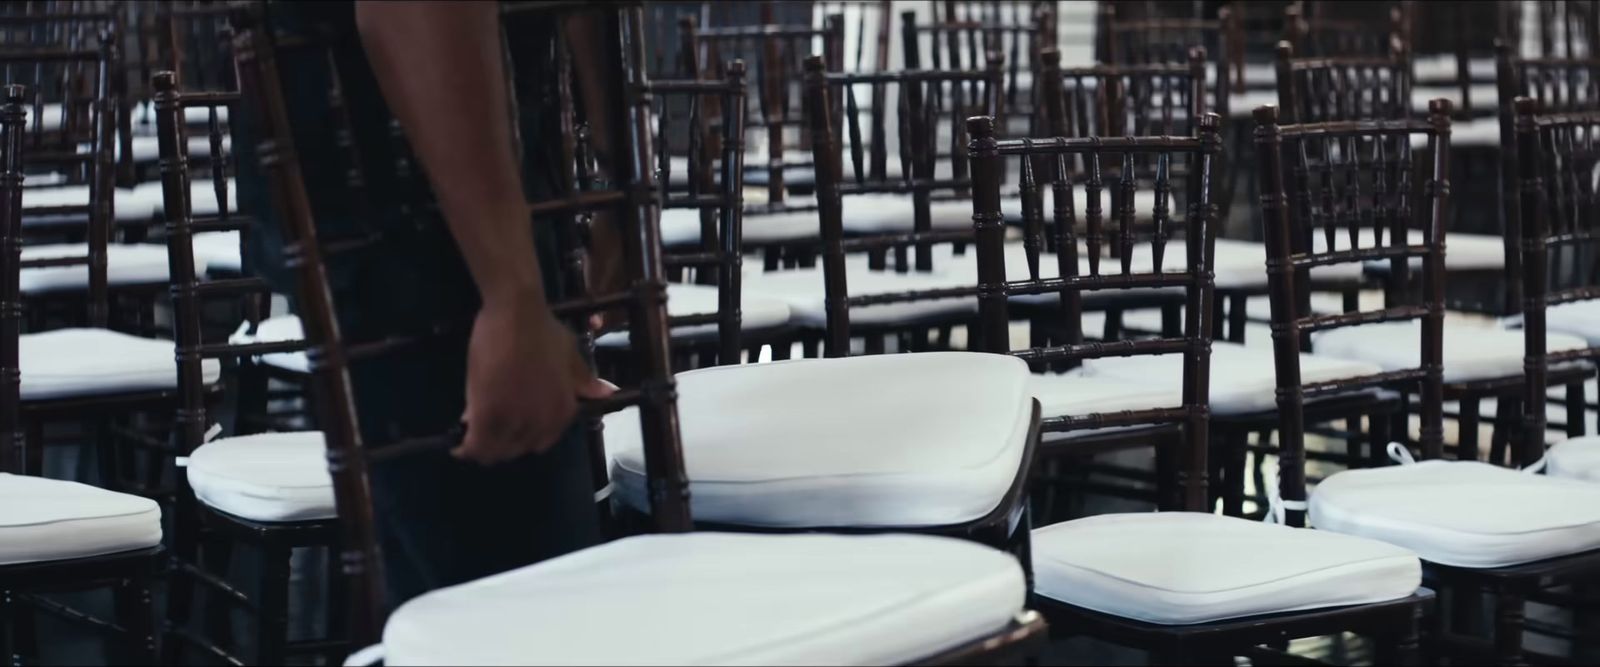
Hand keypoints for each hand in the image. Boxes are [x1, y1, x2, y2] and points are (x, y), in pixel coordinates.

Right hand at [452, 298, 613, 463]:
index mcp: (563, 410)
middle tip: (488, 434)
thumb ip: (583, 379)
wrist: (515, 312)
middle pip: (517, 448)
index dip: (524, 438)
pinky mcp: (487, 412)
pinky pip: (476, 442)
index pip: (542, 442)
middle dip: (503, 445)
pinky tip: (459, 448)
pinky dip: (467, 448)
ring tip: (471, 443)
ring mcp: (515, 418)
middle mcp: (542, 421)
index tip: (511, 430)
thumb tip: (607, 393)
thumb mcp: (571, 355)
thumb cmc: (543, 329)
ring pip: (495, 450)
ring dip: (484, 449)